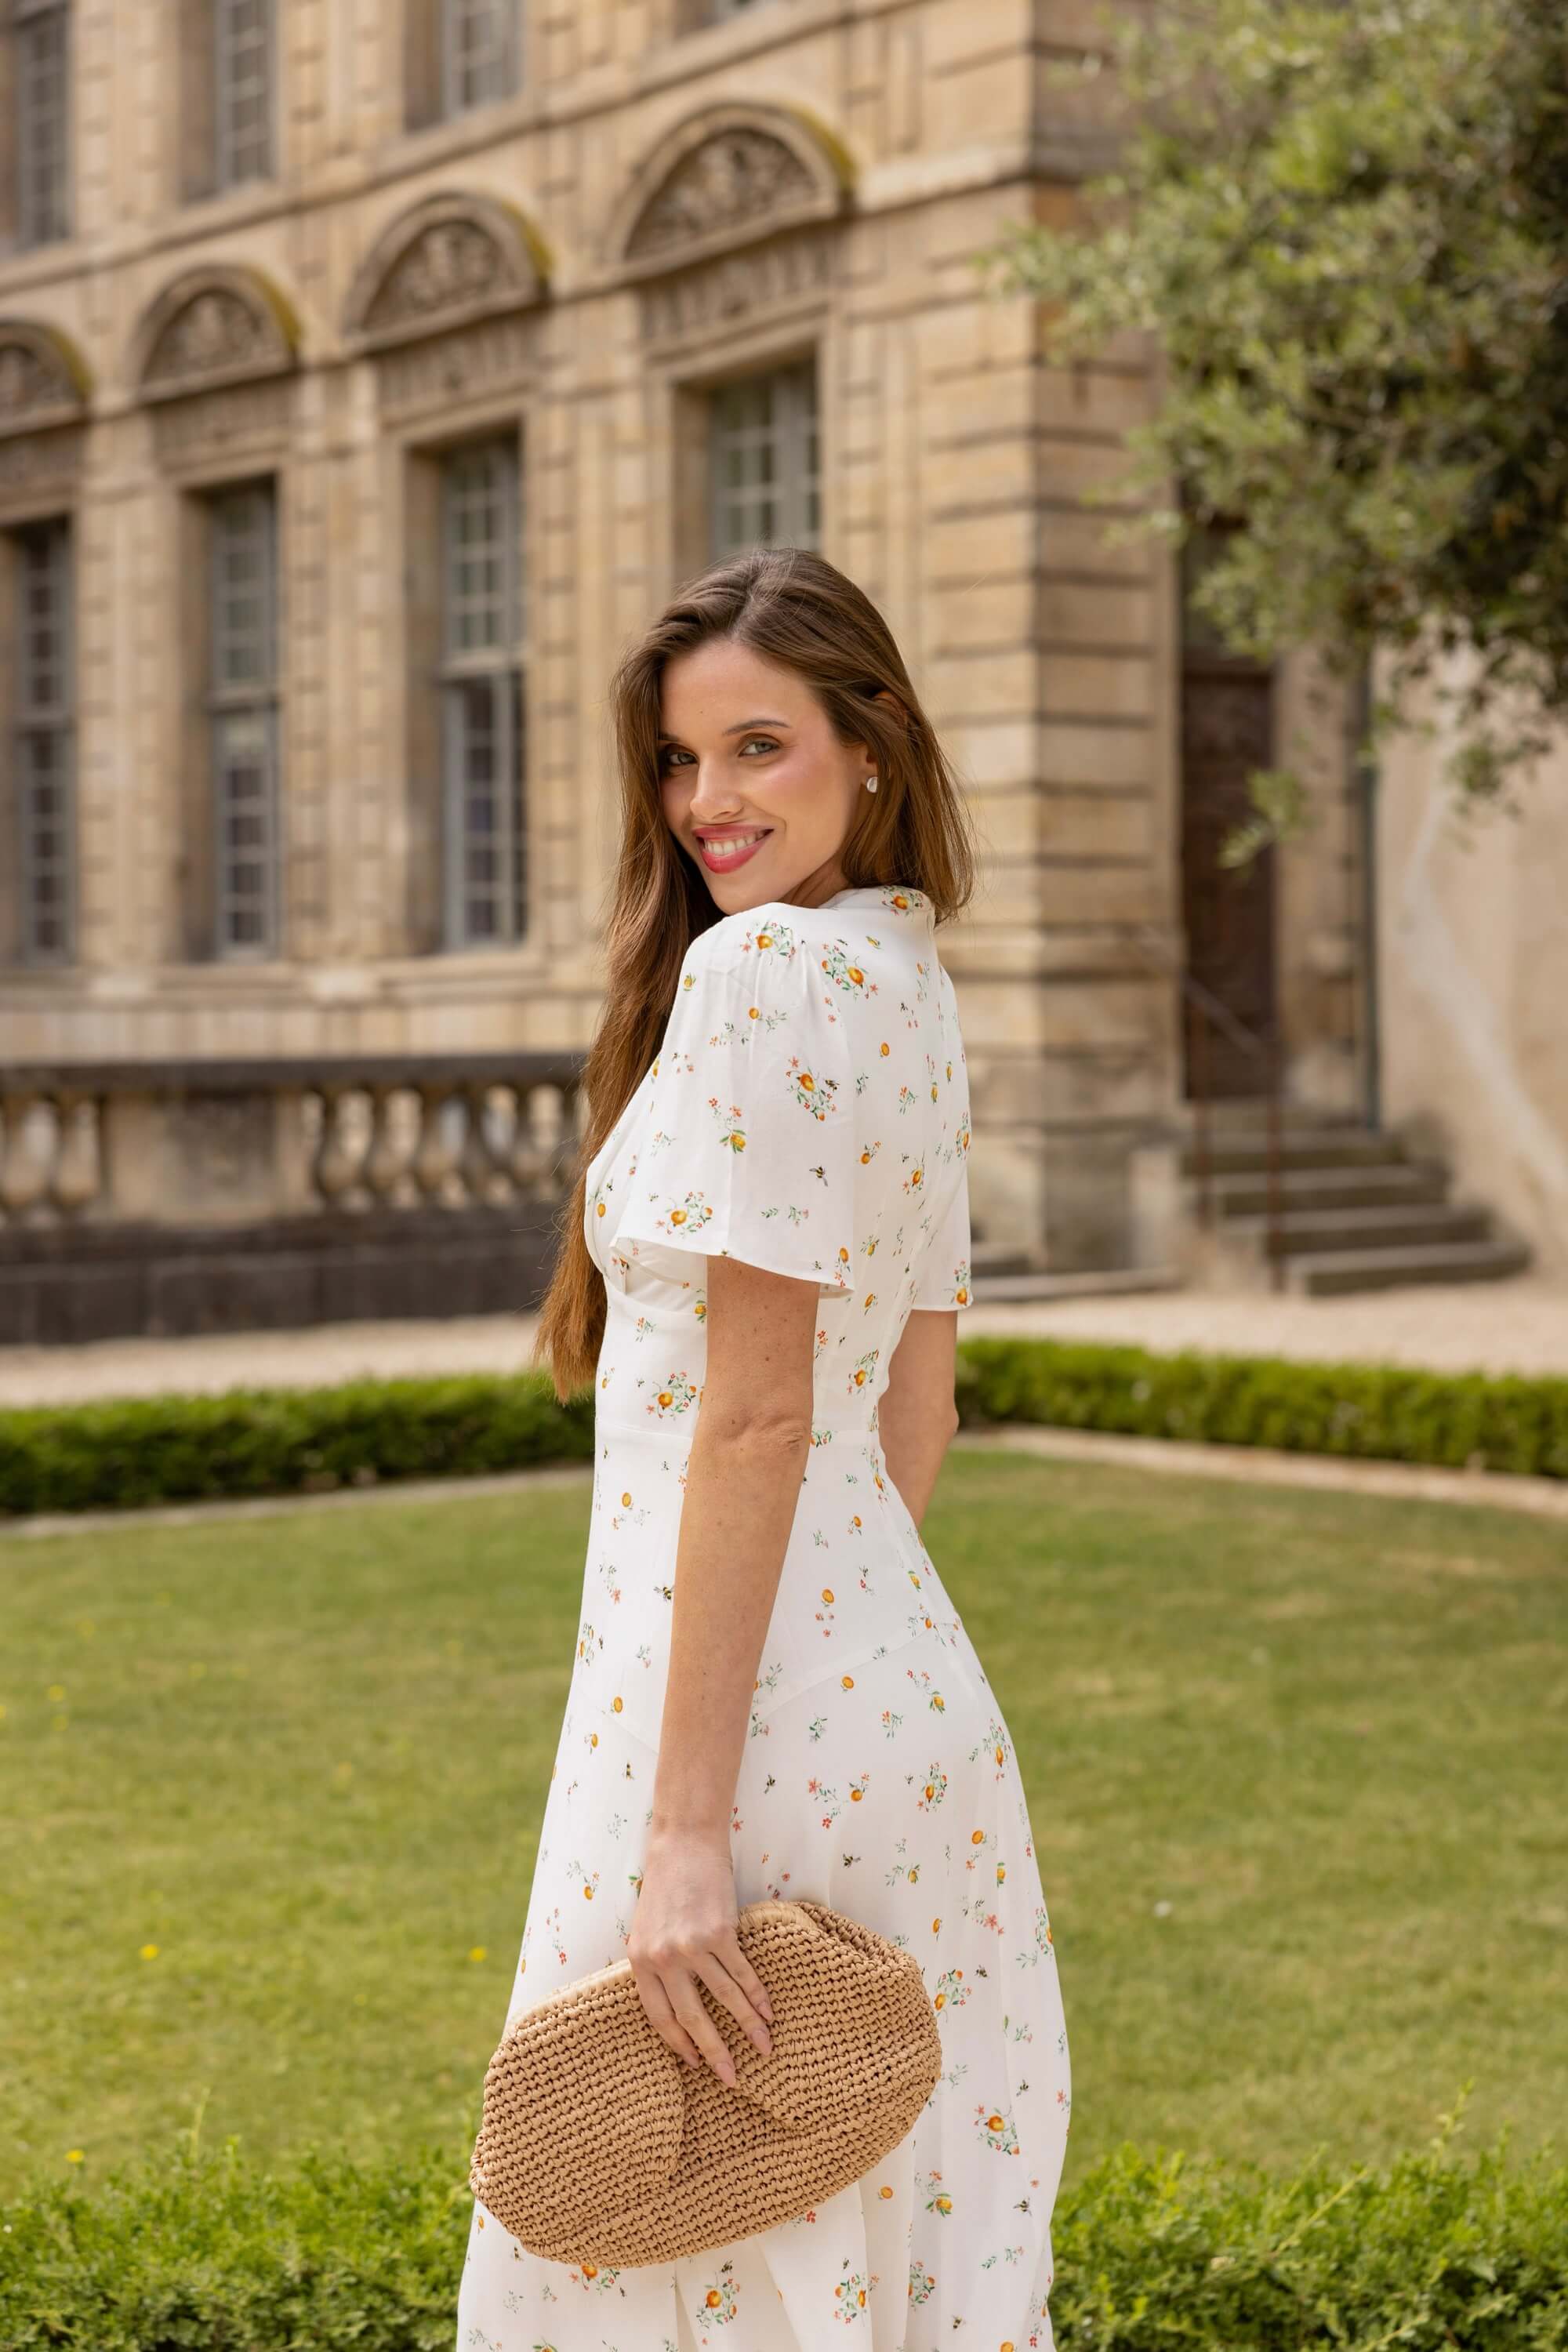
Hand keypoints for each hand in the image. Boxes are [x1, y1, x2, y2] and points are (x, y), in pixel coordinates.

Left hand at [627, 1827, 774, 2085]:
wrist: (683, 1845)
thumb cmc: (665, 1887)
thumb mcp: (645, 1930)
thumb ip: (655, 1966)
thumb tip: (674, 2005)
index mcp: (640, 1961)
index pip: (659, 2017)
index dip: (679, 2044)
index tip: (695, 2064)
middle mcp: (664, 1959)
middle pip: (692, 2018)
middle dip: (714, 2053)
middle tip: (731, 2079)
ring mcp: (693, 1946)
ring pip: (724, 1999)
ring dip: (747, 2028)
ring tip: (763, 2049)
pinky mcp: (720, 1932)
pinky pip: (742, 1973)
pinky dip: (757, 1996)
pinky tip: (768, 2012)